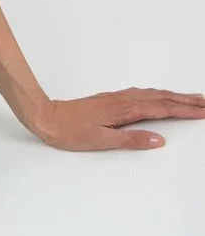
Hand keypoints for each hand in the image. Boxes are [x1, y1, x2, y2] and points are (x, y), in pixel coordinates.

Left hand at [25, 88, 204, 150]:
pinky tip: (161, 96)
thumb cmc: (70, 131)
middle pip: (164, 98)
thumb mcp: (101, 141)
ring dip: (176, 95)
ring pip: (155, 94)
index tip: (204, 111)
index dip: (186, 110)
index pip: (164, 109)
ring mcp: (119, 98)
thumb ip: (131, 140)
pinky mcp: (113, 99)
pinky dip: (160, 94)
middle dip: (188, 100)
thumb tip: (159, 141)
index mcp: (126, 110)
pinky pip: (144, 94)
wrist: (47, 117)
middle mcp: (125, 100)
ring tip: (193, 98)